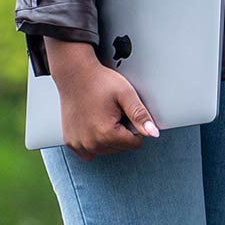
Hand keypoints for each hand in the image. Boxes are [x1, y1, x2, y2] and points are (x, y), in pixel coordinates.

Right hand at [45, 38, 160, 160]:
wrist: (75, 73)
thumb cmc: (100, 81)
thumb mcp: (126, 94)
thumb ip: (140, 116)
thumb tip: (154, 134)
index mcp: (107, 134)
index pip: (135, 143)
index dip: (134, 126)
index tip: (123, 112)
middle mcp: (91, 144)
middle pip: (120, 148)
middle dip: (120, 132)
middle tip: (112, 111)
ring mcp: (79, 144)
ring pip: (106, 150)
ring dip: (107, 137)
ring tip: (101, 114)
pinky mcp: (71, 142)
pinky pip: (89, 151)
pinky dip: (93, 141)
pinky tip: (91, 123)